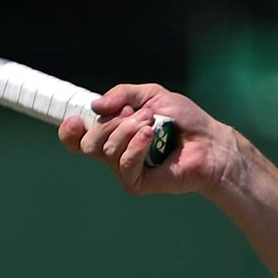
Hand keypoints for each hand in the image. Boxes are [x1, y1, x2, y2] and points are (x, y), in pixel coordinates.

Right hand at [58, 83, 247, 196]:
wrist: (209, 141)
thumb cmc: (184, 119)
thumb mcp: (152, 94)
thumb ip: (122, 94)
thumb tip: (94, 106)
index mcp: (113, 131)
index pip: (77, 138)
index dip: (69, 131)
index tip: (74, 120)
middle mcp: (114, 152)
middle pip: (88, 143)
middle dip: (112, 123)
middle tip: (142, 115)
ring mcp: (124, 169)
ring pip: (105, 150)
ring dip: (129, 130)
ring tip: (152, 124)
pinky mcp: (136, 182)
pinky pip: (123, 163)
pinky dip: (136, 145)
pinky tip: (151, 136)